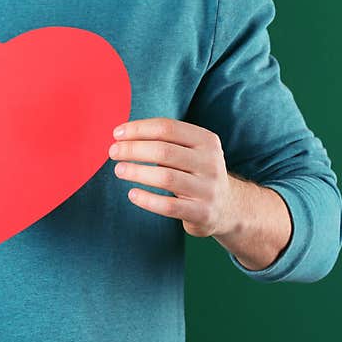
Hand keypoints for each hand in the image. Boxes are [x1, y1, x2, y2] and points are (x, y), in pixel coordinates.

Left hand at [108, 117, 238, 237]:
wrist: (228, 206)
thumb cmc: (196, 172)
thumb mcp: (191, 150)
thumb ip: (165, 141)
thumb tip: (122, 136)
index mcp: (206, 140)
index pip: (167, 128)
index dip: (138, 129)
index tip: (117, 134)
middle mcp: (210, 162)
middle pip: (164, 151)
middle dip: (133, 149)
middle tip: (113, 152)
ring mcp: (207, 189)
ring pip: (165, 177)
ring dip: (136, 172)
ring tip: (119, 170)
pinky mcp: (201, 213)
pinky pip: (168, 206)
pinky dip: (146, 199)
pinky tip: (132, 194)